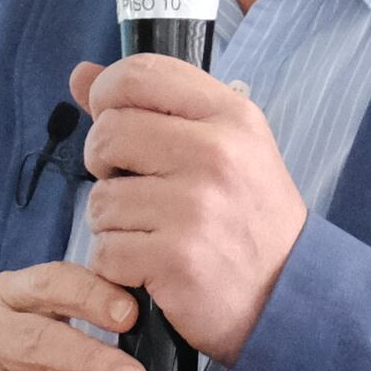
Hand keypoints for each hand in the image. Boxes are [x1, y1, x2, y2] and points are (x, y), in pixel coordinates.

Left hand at [74, 54, 305, 361]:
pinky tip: (150, 267)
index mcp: (230, 117)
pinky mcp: (176, 258)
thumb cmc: (249, 219)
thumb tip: (80, 76)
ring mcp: (195, 207)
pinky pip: (105, 250)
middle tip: (132, 187)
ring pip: (100, 199)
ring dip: (113, 223)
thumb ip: (154, 107)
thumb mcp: (225, 147)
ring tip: (151, 233)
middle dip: (103, 165)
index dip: (106, 92)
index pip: (140, 74)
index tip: (108, 118)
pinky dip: (117, 265)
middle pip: (107, 133)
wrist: (290, 295)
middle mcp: (215, 154)